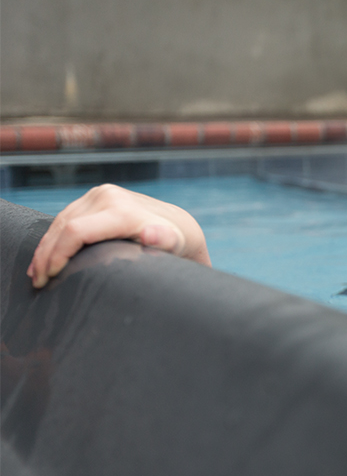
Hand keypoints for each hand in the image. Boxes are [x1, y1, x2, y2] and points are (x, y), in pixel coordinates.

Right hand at [28, 184, 210, 287]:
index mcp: (122, 210)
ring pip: (60, 221)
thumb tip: (150, 233)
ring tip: (37, 273)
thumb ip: (164, 240)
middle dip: (46, 256)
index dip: (58, 256)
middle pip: (63, 227)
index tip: (50, 279)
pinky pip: (66, 216)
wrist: (180, 225)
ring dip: (45, 247)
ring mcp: (100, 193)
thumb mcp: (174, 245)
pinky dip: (54, 237)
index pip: (76, 232)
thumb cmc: (176, 243)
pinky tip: (46, 256)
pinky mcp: (95, 196)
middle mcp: (108, 196)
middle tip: (39, 283)